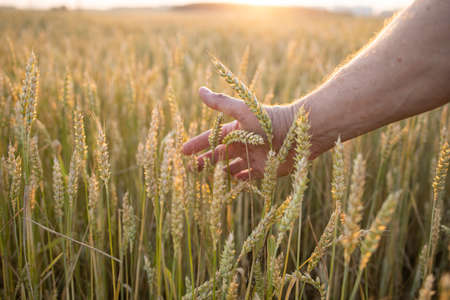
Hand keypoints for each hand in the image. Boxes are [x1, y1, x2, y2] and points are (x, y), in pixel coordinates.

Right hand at [182, 87, 311, 179]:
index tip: (183, 151)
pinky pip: (249, 176)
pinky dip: (240, 179)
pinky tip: (233, 180)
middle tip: (191, 168)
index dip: (197, 144)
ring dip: (221, 170)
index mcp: (236, 130)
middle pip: (219, 154)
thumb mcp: (242, 110)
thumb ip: (221, 103)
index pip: (212, 138)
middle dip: (205, 160)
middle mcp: (243, 144)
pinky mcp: (264, 169)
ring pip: (232, 166)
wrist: (297, 134)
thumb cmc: (268, 120)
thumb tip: (200, 90)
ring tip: (210, 176)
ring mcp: (253, 157)